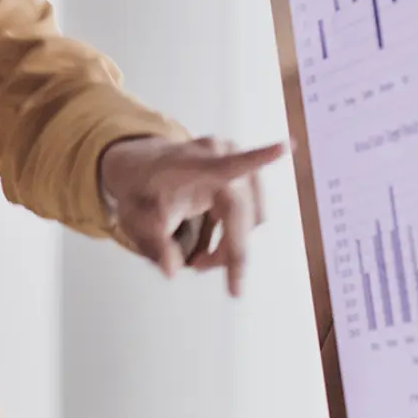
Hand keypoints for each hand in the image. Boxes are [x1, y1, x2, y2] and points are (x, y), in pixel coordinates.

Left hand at [98, 135, 285, 296]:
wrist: (141, 167)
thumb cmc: (138, 191)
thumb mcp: (131, 218)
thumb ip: (151, 242)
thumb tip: (171, 270)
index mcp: (191, 161)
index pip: (228, 164)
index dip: (258, 157)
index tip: (285, 146)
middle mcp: (220, 154)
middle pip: (240, 211)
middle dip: (227, 250)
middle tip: (198, 269)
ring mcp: (236, 160)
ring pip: (251, 217)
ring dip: (232, 244)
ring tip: (200, 257)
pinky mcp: (245, 172)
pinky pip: (252, 214)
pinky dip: (236, 235)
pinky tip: (214, 243)